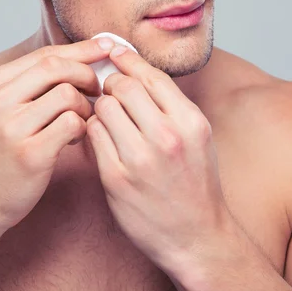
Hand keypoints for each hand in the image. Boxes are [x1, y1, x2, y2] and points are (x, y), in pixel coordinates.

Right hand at [0, 38, 114, 233]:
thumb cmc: (0, 150)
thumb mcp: (2, 108)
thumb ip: (32, 82)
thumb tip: (84, 54)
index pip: (44, 54)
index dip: (82, 49)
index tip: (108, 45)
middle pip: (56, 66)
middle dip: (87, 74)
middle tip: (98, 89)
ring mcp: (11, 128)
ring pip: (68, 94)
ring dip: (86, 106)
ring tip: (81, 119)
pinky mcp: (30, 154)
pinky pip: (72, 123)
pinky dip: (83, 127)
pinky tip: (75, 137)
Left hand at [87, 45, 231, 274]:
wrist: (196, 237)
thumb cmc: (195, 182)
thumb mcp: (197, 137)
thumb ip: (171, 105)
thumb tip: (137, 70)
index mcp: (190, 121)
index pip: (151, 76)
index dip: (129, 60)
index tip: (116, 53)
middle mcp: (167, 136)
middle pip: (124, 86)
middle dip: (112, 83)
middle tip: (110, 90)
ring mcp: (140, 159)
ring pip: (104, 107)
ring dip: (101, 107)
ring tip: (107, 117)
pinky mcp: (116, 179)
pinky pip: (93, 135)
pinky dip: (93, 130)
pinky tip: (101, 137)